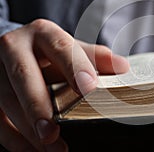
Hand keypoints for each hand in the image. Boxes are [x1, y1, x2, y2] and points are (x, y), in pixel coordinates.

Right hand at [0, 19, 128, 150]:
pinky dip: (13, 137)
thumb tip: (122, 67)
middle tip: (53, 132)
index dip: (75, 66)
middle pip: (24, 75)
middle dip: (38, 104)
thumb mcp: (71, 48)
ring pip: (6, 100)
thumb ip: (94, 57)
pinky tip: (32, 150)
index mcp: (42, 32)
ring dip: (27, 128)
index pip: (61, 47)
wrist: (18, 47)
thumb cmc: (49, 50)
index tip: (89, 88)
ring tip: (50, 147)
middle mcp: (14, 47)